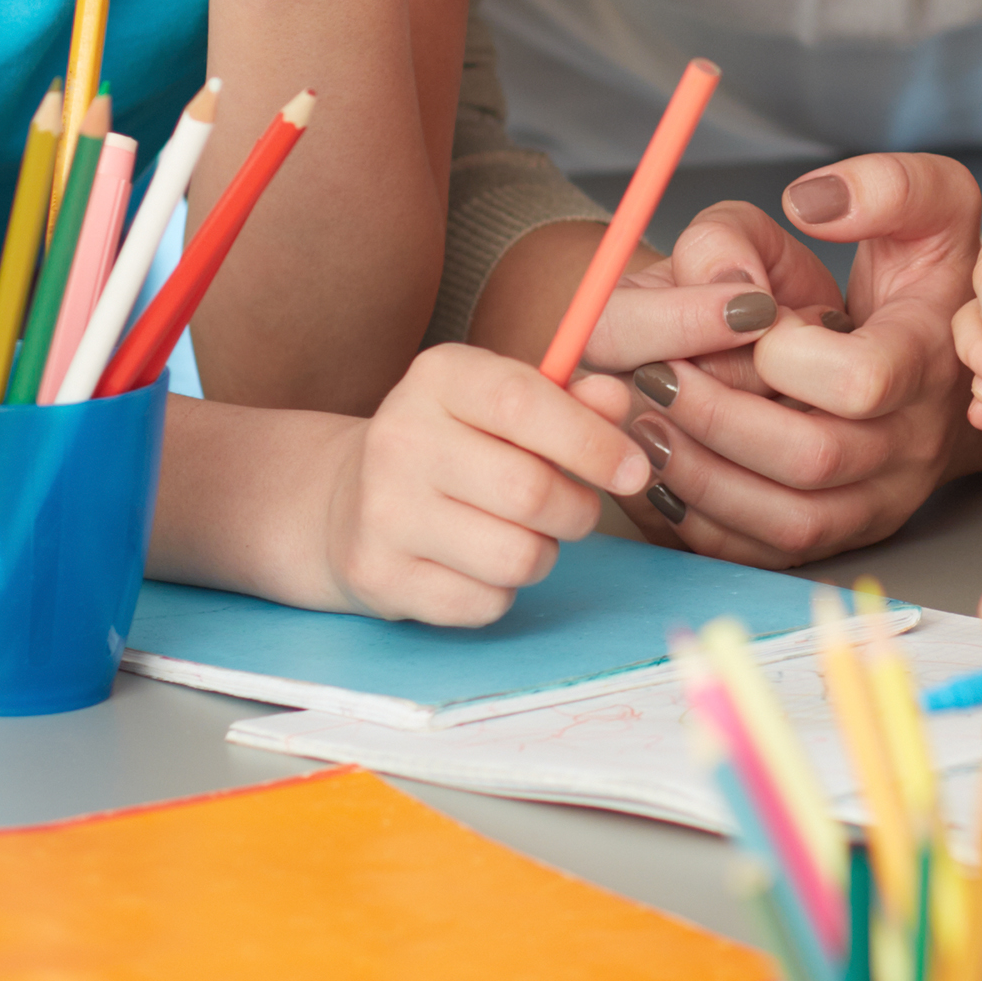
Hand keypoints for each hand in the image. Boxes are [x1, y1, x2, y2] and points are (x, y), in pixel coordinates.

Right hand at [325, 341, 652, 626]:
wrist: (348, 499)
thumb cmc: (456, 445)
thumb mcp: (505, 403)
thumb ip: (570, 400)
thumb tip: (618, 401)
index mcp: (438, 377)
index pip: (524, 403)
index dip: (593, 441)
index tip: (633, 469)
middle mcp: (399, 437)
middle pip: (530, 492)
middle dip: (576, 510)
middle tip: (574, 509)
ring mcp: (381, 510)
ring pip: (516, 556)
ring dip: (542, 553)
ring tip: (521, 533)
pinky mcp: (378, 575)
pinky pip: (485, 603)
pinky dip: (502, 591)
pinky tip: (477, 563)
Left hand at [615, 155, 981, 563]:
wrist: (941, 364)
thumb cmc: (918, 276)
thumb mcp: (922, 205)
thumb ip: (882, 186)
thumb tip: (812, 203)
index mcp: (930, 359)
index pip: (861, 380)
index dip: (784, 352)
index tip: (740, 317)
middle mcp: (914, 443)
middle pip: (811, 458)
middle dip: (715, 414)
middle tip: (651, 372)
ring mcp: (879, 499)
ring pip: (784, 519)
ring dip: (697, 472)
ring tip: (639, 419)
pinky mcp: (840, 533)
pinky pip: (764, 551)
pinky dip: (701, 517)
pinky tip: (657, 467)